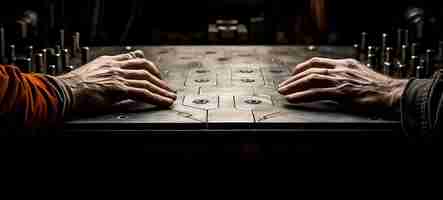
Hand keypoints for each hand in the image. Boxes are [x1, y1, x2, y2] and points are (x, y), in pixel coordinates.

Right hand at [58, 50, 176, 113]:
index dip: (148, 66)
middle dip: (159, 78)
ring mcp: (118, 76)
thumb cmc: (73, 88)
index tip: (156, 73)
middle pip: (144, 68)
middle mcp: (115, 67)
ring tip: (169, 96)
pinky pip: (143, 92)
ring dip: (161, 89)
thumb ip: (109, 79)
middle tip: (166, 87)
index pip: (133, 59)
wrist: (63, 91)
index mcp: (109, 62)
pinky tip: (163, 101)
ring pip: (146, 81)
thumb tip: (123, 89)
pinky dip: (156, 97)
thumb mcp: (93, 77)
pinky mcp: (119, 88)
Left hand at [278, 57, 407, 113]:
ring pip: (311, 80)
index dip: (302, 67)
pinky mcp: (342, 92)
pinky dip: (302, 96)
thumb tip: (330, 85)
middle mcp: (341, 69)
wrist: (393, 94)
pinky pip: (317, 93)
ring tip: (284, 92)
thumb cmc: (377, 89)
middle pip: (310, 70)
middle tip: (283, 86)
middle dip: (293, 78)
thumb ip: (344, 77)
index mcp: (345, 64)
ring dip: (294, 86)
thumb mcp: (358, 77)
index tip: (293, 73)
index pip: (318, 62)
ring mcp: (341, 80)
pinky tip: (293, 99)